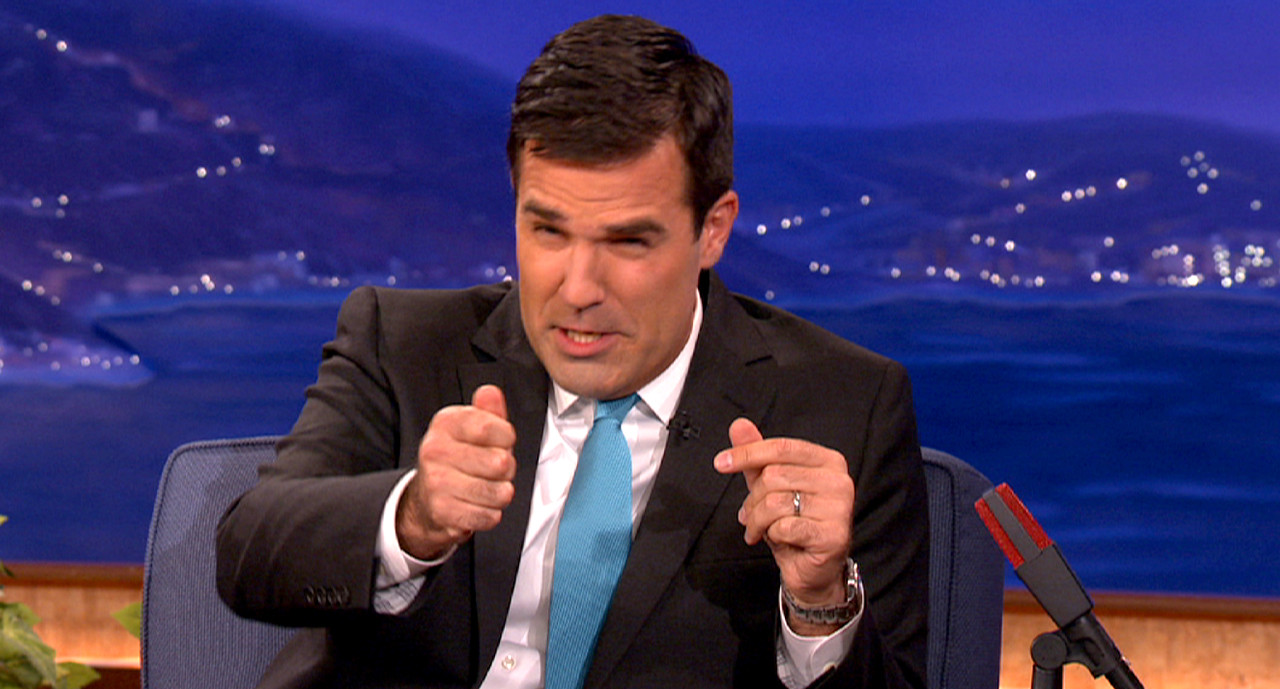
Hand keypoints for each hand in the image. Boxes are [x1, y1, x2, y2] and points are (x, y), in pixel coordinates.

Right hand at [396, 385, 516, 559]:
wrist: (427, 497)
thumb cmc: (459, 458)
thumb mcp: (474, 428)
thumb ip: (489, 411)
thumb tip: (490, 393)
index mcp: (445, 423)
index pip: (493, 427)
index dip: (507, 438)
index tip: (501, 441)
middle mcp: (435, 450)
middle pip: (501, 462)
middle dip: (507, 469)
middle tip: (495, 470)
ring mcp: (436, 481)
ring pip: (499, 492)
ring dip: (501, 494)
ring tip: (488, 487)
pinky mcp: (442, 511)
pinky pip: (489, 516)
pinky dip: (491, 514)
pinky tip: (479, 505)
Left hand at [714, 418, 854, 633]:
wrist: (812, 569)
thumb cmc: (794, 524)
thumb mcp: (771, 486)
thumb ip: (757, 455)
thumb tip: (739, 425)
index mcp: (828, 461)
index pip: (782, 448)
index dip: (748, 453)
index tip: (720, 463)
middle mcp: (839, 480)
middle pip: (774, 476)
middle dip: (752, 499)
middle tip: (749, 516)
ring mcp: (840, 508)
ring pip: (775, 502)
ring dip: (757, 520)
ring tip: (758, 530)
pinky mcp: (834, 534)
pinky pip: (785, 527)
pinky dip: (772, 535)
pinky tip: (779, 540)